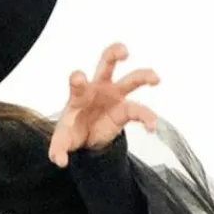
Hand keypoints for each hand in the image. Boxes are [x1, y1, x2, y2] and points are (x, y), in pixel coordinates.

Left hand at [48, 43, 158, 167]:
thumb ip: (58, 150)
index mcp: (79, 94)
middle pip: (107, 63)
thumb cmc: (72, 131)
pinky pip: (140, 111)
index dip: (78, 79)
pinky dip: (147, 119)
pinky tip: (152, 128)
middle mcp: (98, 88)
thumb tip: (60, 161)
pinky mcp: (126, 110)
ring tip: (155, 79)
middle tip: (123, 52)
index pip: (78, 82)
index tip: (78, 78)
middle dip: (114, 53)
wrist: (86, 138)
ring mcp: (115, 96)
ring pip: (132, 79)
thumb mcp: (62, 142)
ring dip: (144, 76)